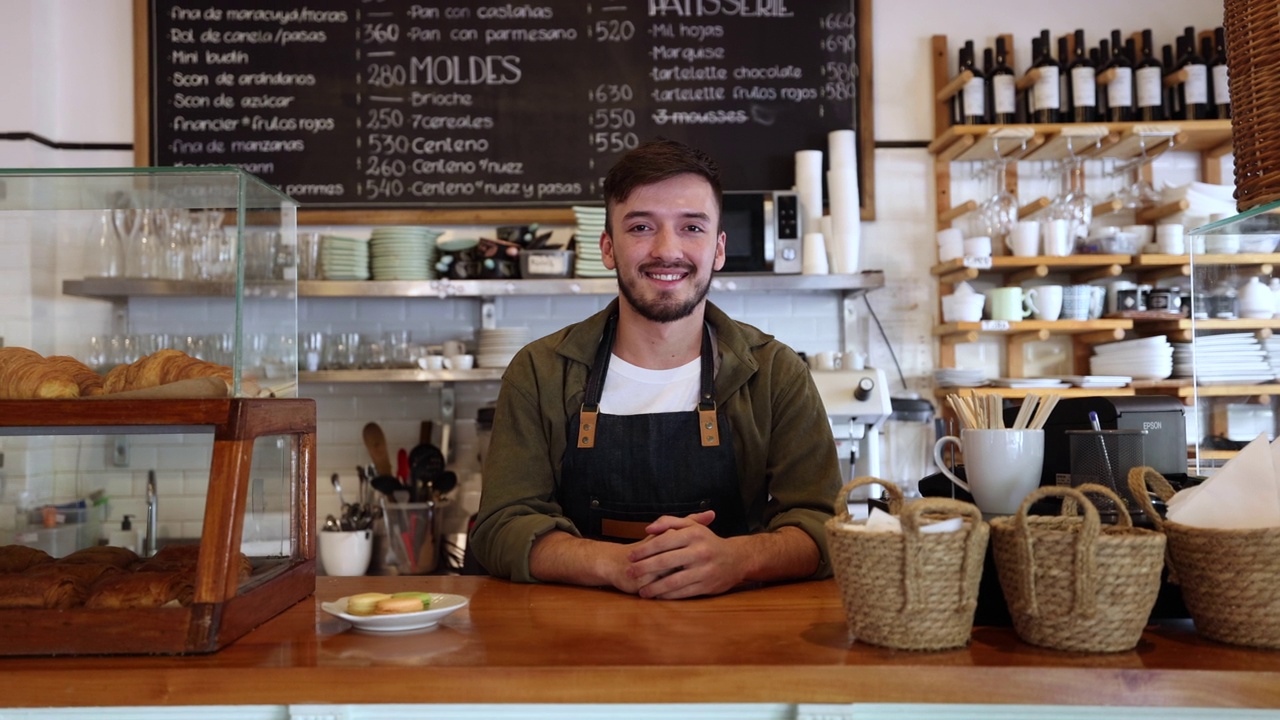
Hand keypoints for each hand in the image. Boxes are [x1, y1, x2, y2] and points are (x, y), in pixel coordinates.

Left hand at [624, 510, 746, 598]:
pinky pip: (683, 592)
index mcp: (694, 535)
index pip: (663, 542)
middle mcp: (699, 552)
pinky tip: (657, 596)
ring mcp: (704, 570)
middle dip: (644, 569)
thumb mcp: (692, 527)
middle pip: (665, 562)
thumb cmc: (707, 541)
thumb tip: (648, 529)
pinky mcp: (707, 586)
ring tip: (641, 591)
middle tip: (630, 573)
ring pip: (673, 581)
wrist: (736, 559)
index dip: (644, 550)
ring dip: (654, 587)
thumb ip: (669, 523)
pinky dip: (668, 596)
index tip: (630, 556)